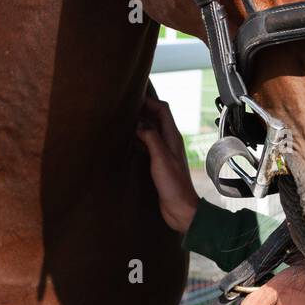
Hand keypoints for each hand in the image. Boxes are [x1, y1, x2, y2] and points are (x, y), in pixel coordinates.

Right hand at [136, 94, 200, 234]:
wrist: (181, 209)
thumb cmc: (174, 186)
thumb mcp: (161, 159)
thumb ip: (151, 138)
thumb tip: (140, 123)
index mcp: (173, 137)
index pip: (162, 110)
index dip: (149, 100)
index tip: (133, 95)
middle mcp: (170, 142)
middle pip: (157, 118)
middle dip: (143, 109)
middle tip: (125, 104)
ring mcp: (164, 152)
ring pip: (151, 131)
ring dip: (139, 124)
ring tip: (123, 119)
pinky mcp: (159, 163)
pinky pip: (147, 145)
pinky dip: (137, 139)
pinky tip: (127, 142)